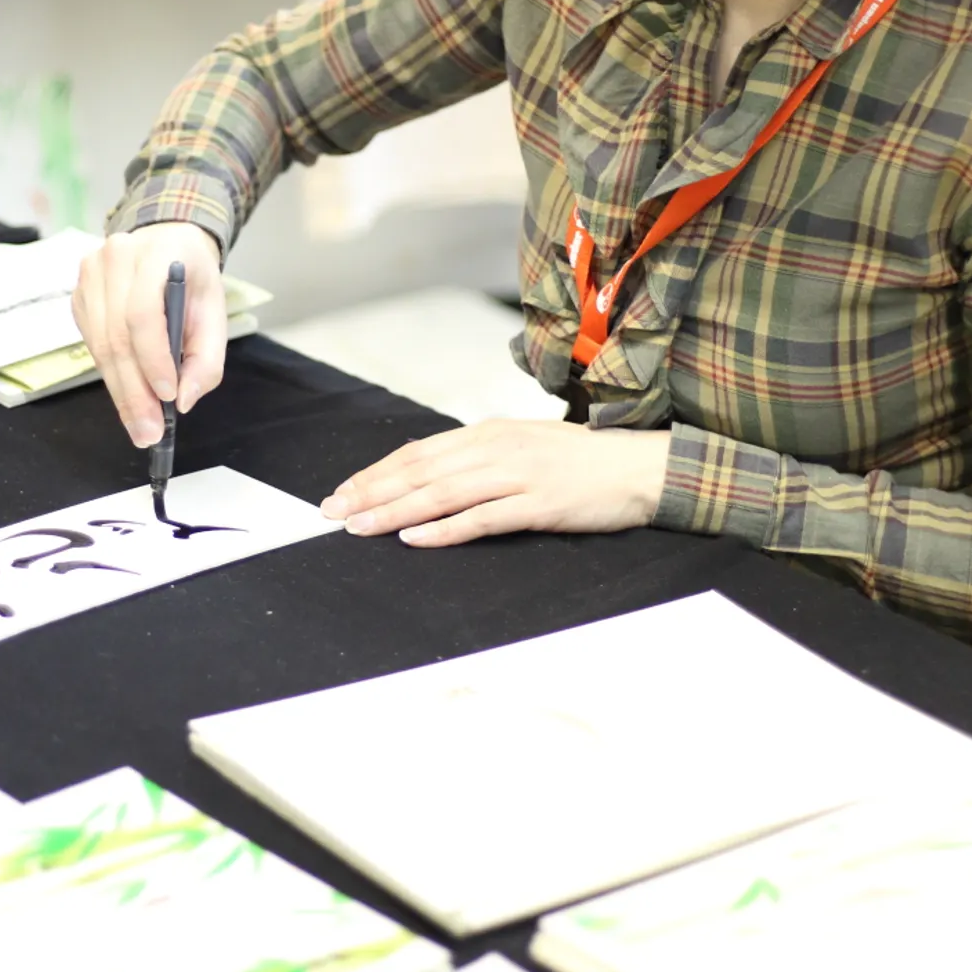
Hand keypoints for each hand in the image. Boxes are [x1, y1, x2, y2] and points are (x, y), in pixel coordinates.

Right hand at [73, 224, 225, 446]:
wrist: (166, 246)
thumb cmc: (192, 281)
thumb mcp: (215, 314)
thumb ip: (207, 359)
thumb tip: (185, 400)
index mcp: (157, 253)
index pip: (142, 313)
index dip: (153, 359)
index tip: (168, 397)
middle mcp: (115, 257)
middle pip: (117, 336)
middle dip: (134, 392)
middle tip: (148, 432)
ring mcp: (90, 275)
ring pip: (101, 345)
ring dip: (120, 391)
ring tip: (139, 426)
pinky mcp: (78, 295)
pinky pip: (92, 344)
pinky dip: (110, 375)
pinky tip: (127, 396)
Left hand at [319, 421, 671, 544]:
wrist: (639, 467)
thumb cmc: (581, 462)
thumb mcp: (523, 446)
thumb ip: (479, 458)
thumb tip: (432, 474)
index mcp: (489, 433)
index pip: (419, 452)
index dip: (376, 473)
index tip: (343, 490)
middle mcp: (497, 448)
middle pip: (420, 471)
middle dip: (371, 492)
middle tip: (332, 511)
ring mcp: (518, 475)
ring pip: (441, 494)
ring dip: (395, 511)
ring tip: (360, 526)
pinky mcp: (538, 504)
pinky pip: (482, 518)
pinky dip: (444, 529)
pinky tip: (415, 538)